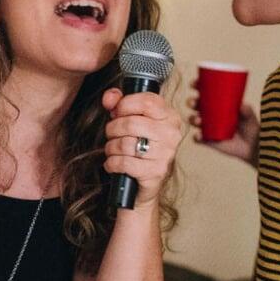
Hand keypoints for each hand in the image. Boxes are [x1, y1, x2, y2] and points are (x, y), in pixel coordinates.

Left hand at [100, 87, 180, 204]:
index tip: (117, 112)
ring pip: (125, 143)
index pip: (147, 101)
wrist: (147, 182)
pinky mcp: (155, 172)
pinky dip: (112, 163)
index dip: (124, 105)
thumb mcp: (133, 119)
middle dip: (112, 128)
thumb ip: (119, 102)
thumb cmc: (140, 145)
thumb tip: (109, 98)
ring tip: (113, 150)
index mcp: (170, 116)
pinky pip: (124, 163)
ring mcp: (165, 154)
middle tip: (112, 134)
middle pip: (130, 123)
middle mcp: (171, 134)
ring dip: (111, 147)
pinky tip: (113, 163)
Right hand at [184, 78, 258, 163]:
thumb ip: (247, 110)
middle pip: (196, 105)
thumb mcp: (250, 116)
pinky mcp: (209, 141)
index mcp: (217, 103)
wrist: (252, 146)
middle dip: (191, 102)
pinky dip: (196, 137)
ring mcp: (208, 127)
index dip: (196, 86)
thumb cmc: (251, 126)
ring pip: (194, 120)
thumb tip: (242, 105)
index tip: (194, 84)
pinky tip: (198, 135)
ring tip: (198, 120)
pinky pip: (198, 138)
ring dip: (192, 119)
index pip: (204, 92)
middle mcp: (210, 114)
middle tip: (194, 103)